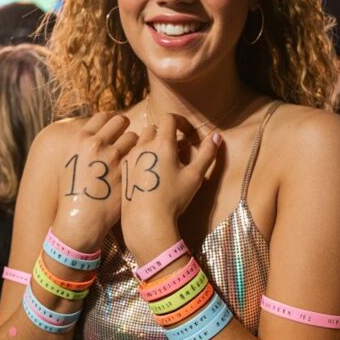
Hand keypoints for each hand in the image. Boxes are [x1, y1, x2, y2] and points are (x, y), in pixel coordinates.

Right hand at [52, 112, 136, 251]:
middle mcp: (96, 144)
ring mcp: (113, 158)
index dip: (112, 121)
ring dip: (136, 144)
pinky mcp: (128, 172)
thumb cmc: (74, 194)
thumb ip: (85, 146)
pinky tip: (140, 167)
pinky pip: (142, 156)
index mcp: (81, 140)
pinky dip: (143, 159)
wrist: (80, 221)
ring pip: (134, 137)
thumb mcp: (71, 163)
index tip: (116, 127)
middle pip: (121, 121)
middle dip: (126, 128)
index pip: (103, 116)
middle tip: (127, 138)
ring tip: (134, 156)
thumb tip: (100, 132)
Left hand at [120, 114, 221, 262]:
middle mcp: (143, 146)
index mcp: (162, 144)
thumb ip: (207, 154)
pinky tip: (149, 172)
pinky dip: (141, 155)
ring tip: (162, 161)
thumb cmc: (173, 198)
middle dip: (167, 134)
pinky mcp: (123, 169)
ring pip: (141, 140)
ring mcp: (130, 157)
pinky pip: (132, 154)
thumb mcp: (195, 176)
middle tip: (176, 150)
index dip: (181, 122)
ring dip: (152, 143)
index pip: (170, 118)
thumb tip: (217, 136)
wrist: (146, 221)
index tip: (187, 132)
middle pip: (154, 128)